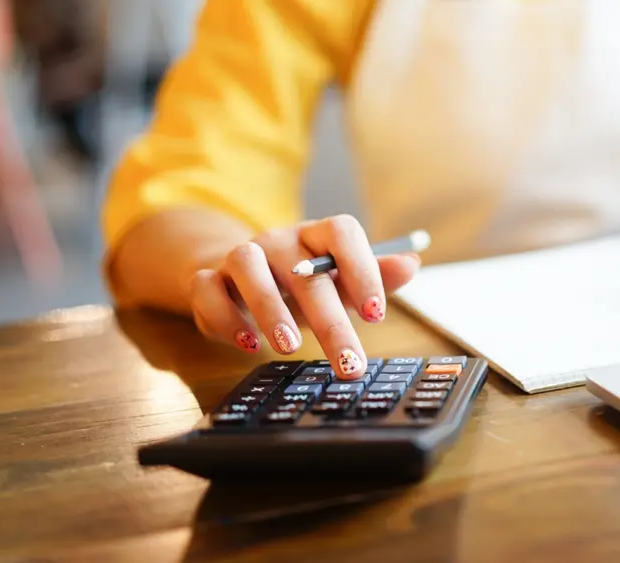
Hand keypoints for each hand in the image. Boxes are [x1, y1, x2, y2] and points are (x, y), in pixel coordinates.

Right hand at [188, 215, 420, 379]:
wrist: (238, 279)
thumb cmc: (300, 285)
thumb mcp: (339, 283)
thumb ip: (374, 276)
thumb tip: (412, 264)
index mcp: (316, 235)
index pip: (342, 232)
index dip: (362, 269)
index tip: (378, 315)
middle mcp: (278, 240)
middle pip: (305, 271)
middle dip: (330, 320)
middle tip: (348, 362)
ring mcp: (240, 256)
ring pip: (249, 267)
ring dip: (271, 308)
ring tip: (289, 347)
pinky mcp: (207, 279)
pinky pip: (208, 290)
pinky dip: (225, 317)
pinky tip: (247, 343)